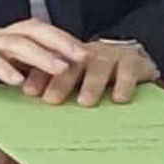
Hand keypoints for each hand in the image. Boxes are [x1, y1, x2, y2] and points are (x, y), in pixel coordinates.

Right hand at [0, 20, 86, 86]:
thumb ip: (19, 68)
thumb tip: (54, 80)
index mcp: (3, 38)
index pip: (38, 30)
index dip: (63, 39)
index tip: (88, 54)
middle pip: (31, 29)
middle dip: (60, 41)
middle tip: (83, 57)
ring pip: (14, 43)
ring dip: (40, 55)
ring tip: (61, 69)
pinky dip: (3, 68)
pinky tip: (17, 82)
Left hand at [21, 39, 158, 106]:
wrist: (135, 59)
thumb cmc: (98, 75)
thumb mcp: (77, 79)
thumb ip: (57, 88)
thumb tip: (32, 109)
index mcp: (68, 56)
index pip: (49, 65)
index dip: (39, 77)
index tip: (28, 92)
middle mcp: (87, 53)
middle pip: (71, 65)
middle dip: (60, 82)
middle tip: (51, 100)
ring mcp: (110, 55)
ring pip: (98, 67)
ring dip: (91, 84)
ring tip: (85, 102)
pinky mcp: (134, 61)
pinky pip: (128, 71)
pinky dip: (124, 85)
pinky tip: (119, 99)